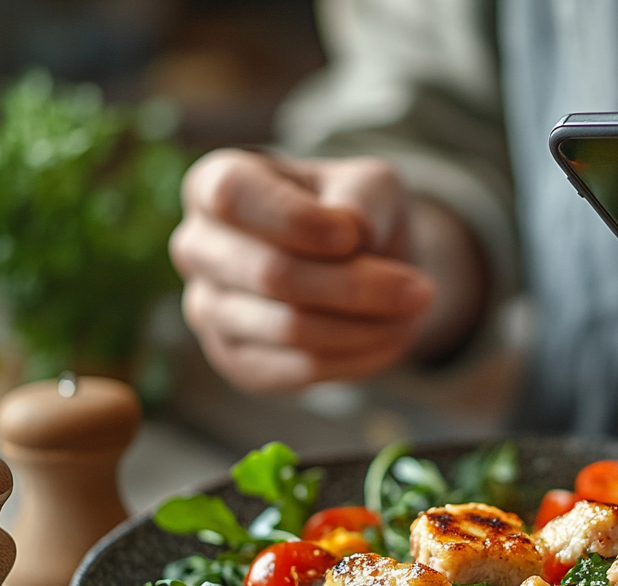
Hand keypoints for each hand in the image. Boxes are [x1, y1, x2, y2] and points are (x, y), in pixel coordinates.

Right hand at [170, 150, 483, 392]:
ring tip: (415, 313)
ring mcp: (208, 309)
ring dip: (366, 326)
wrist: (359, 265)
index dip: (297, 221)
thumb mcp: (371, 184)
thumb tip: (352, 233)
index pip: (233, 197)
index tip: (353, 237)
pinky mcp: (236, 361)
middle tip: (421, 290)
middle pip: (271, 273)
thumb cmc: (354, 211)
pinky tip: (391, 339)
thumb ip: (361, 197)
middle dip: (356, 286)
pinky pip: (296, 371)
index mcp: (216, 183)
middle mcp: (197, 247)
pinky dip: (355, 358)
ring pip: (289, 329)